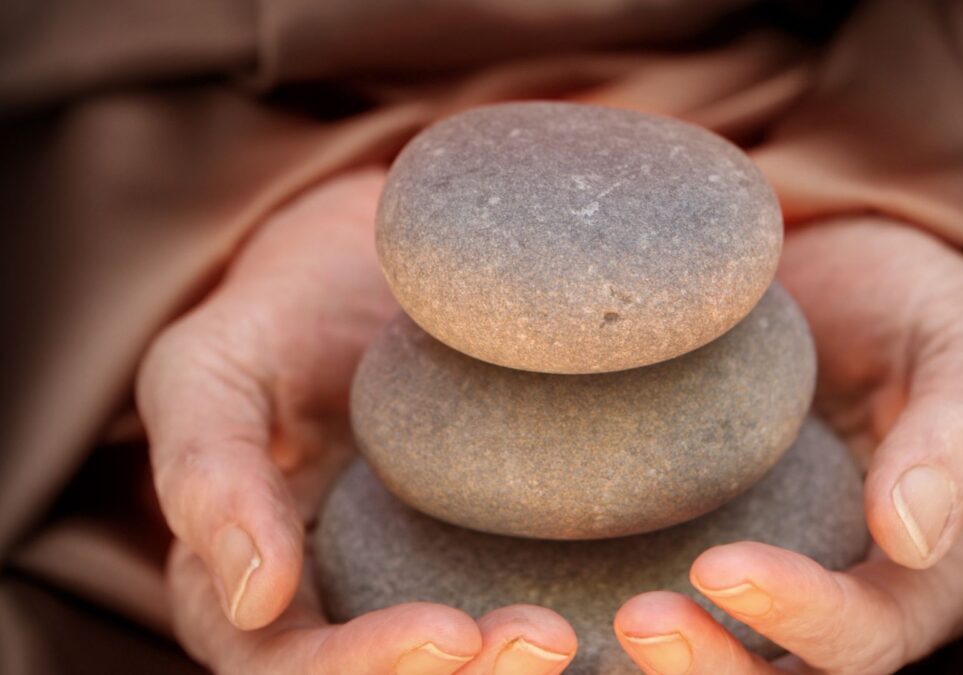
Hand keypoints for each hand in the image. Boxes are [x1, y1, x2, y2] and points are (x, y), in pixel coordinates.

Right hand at [137, 168, 576, 673]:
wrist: (368, 269)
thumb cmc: (277, 317)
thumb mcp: (209, 372)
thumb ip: (209, 476)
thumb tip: (254, 599)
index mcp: (252, 584)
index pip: (290, 667)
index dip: (364, 668)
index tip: (450, 634)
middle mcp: (335, 600)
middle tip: (542, 640)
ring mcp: (414, 575)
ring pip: (463, 660)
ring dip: (516, 667)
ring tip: (575, 633)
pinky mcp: (485, 545)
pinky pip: (519, 591)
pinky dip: (573, 613)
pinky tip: (625, 608)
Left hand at [613, 217, 962, 673]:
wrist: (843, 269)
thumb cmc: (915, 306)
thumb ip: (956, 434)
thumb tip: (910, 537)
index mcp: (924, 572)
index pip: (868, 631)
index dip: (801, 616)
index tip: (720, 565)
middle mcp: (843, 593)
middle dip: (713, 663)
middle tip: (638, 619)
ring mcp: (770, 574)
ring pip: (719, 656)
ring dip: (664, 658)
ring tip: (605, 618)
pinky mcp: (700, 536)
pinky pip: (663, 588)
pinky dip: (610, 608)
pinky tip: (557, 595)